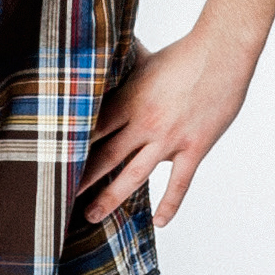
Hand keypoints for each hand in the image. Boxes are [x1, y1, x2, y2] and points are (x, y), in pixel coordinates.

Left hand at [80, 26, 257, 227]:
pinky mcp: (195, 146)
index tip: (51, 165)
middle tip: (60, 200)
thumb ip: (119, 69)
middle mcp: (144, 124)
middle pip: (105, 158)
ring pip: (134, 175)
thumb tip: (97, 56)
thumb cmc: (182, 54)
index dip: (70, 150)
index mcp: (127, 102)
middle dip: (81, 181)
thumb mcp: (141, 61)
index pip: (90, 132)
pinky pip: (180, 182)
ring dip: (112, 197)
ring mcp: (170, 138)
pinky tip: (160, 222)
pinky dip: (170, 203)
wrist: (223, 53)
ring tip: (92, 216)